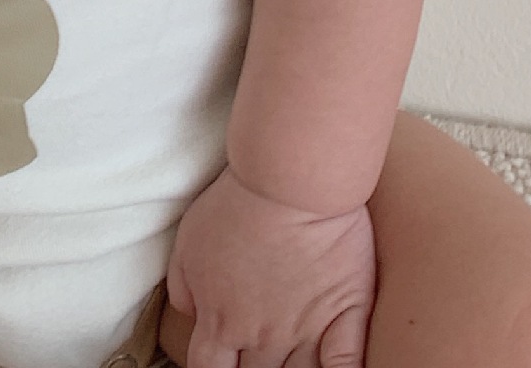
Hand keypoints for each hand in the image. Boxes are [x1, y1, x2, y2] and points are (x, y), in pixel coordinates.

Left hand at [166, 167, 375, 367]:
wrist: (289, 180)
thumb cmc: (237, 203)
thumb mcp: (189, 241)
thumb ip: (185, 285)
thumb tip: (190, 313)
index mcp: (222, 321)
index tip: (222, 361)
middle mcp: (263, 338)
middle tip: (260, 350)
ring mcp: (306, 332)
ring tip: (294, 362)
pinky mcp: (345, 316)